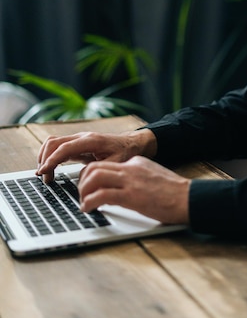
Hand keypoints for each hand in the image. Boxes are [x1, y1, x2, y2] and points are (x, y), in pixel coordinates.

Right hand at [37, 129, 156, 182]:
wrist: (132, 143)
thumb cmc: (126, 153)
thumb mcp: (117, 163)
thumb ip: (102, 170)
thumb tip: (87, 180)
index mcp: (92, 141)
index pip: (65, 147)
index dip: (52, 160)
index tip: (44, 172)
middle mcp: (83, 137)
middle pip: (54, 142)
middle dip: (45, 159)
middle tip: (43, 177)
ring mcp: (79, 139)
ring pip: (53, 142)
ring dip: (45, 156)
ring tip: (45, 174)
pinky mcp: (77, 143)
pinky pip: (58, 146)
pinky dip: (50, 155)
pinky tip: (50, 168)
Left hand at [78, 156, 189, 223]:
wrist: (189, 198)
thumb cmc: (175, 194)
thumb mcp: (152, 179)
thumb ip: (137, 180)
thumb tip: (120, 191)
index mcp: (136, 163)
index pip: (106, 164)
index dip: (92, 176)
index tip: (88, 187)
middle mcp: (131, 168)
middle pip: (94, 167)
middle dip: (82, 181)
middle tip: (82, 194)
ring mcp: (131, 180)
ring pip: (94, 177)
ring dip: (83, 191)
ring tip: (84, 203)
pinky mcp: (131, 195)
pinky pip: (101, 195)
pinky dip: (89, 202)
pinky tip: (88, 209)